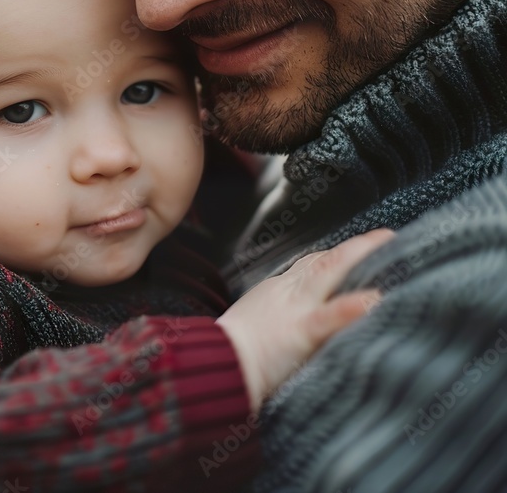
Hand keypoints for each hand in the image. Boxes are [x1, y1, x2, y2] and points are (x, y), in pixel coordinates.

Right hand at [217, 228, 393, 411]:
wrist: (212, 363)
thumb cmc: (227, 350)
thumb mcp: (250, 323)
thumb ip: (275, 317)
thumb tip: (289, 322)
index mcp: (276, 292)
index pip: (309, 266)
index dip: (336, 256)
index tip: (358, 249)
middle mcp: (287, 293)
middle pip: (324, 262)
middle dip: (357, 247)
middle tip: (387, 236)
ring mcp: (294, 310)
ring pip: (329, 273)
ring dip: (360, 256)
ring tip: (389, 245)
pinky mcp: (299, 332)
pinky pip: (328, 317)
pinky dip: (351, 307)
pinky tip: (374, 301)